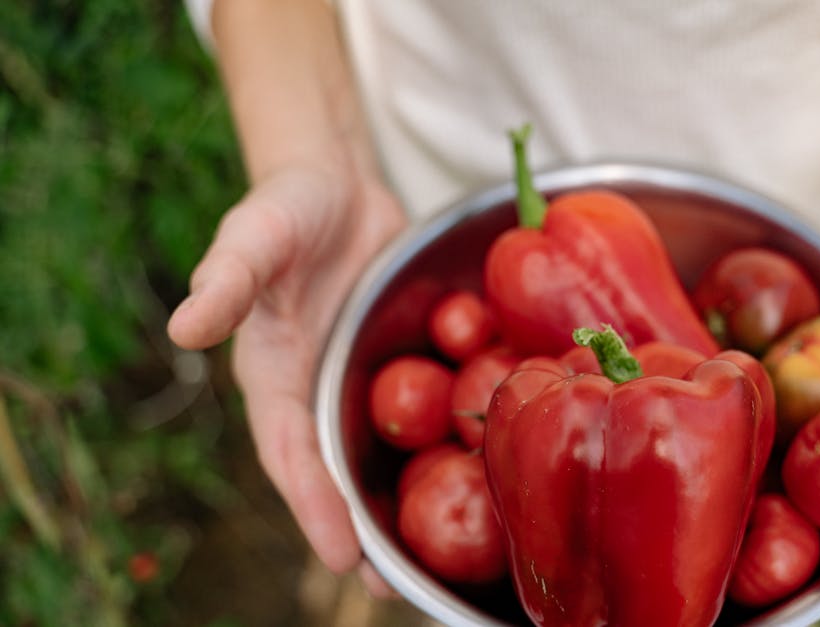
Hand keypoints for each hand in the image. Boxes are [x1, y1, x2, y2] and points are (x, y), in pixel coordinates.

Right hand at [168, 164, 405, 595]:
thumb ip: (226, 278)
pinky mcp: (395, 365)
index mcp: (273, 374)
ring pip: (375, 456)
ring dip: (397, 507)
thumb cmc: (287, 205)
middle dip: (358, 533)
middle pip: (334, 474)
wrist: (336, 184)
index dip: (313, 506)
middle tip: (392, 588)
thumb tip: (183, 328)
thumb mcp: (254, 234)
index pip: (290, 453)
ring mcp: (355, 382)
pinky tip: (475, 475)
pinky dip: (436, 448)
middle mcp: (313, 392)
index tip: (341, 556)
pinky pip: (417, 413)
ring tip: (432, 563)